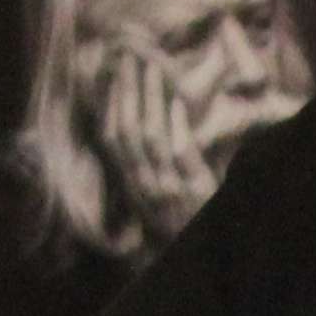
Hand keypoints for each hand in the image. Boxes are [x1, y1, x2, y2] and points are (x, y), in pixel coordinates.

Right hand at [93, 46, 226, 242]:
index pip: (113, 140)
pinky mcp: (195, 190)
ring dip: (150, 99)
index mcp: (133, 186)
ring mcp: (169, 188)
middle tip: (130, 57)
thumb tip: (144, 128)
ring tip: (153, 67)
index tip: (113, 76)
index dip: (111, 106)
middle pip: (128, 132)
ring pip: (151, 137)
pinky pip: (180, 152)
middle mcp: (145, 186)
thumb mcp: (156, 199)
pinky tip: (177, 101)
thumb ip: (148, 170)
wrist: (204, 258)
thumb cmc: (183, 225)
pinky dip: (177, 124)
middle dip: (128, 92)